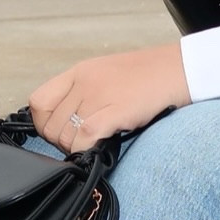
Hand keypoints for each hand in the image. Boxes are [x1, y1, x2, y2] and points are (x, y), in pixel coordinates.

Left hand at [29, 44, 189, 152]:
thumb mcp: (106, 76)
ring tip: (95, 144)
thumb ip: (83, 94)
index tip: (59, 132)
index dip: (44, 123)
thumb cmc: (149, 76)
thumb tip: (67, 123)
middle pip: (50, 125)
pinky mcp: (116, 110)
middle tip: (82, 143)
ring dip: (76, 148)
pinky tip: (100, 147)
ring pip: (65, 135)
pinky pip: (85, 137)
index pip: (38, 101)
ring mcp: (99, 95)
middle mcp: (84, 82)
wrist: (181, 69)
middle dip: (61, 142)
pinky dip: (86, 149)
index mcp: (79, 73)